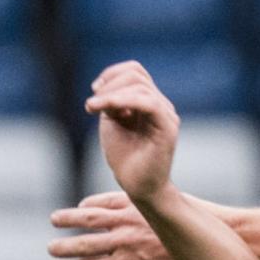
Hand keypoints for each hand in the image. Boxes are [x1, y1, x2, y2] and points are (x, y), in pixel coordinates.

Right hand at [50, 191, 176, 259]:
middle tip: (50, 249)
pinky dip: (91, 203)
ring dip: (68, 219)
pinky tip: (82, 206)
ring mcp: (128, 219)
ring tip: (54, 220)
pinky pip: (106, 201)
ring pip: (89, 218)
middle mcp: (124, 241)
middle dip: (63, 247)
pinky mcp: (135, 203)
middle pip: (84, 245)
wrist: (204, 236)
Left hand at [89, 60, 180, 204]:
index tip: (94, 91)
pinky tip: (103, 109)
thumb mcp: (113, 122)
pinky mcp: (167, 127)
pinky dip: (121, 100)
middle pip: (136, 74)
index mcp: (149, 102)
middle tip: (92, 105)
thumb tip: (106, 84)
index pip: (135, 71)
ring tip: (93, 108)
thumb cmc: (126, 160)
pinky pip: (147, 102)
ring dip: (110, 93)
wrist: (138, 188)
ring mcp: (166, 115)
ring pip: (139, 86)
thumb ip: (112, 101)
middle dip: (109, 84)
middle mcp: (161, 105)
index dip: (112, 73)